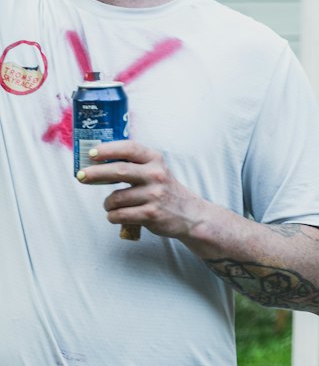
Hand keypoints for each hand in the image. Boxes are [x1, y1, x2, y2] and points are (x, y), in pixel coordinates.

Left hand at [77, 140, 207, 240]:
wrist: (190, 214)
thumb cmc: (165, 190)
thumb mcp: (155, 170)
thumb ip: (133, 164)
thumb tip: (98, 161)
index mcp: (155, 160)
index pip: (129, 148)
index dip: (108, 149)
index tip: (91, 153)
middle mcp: (156, 175)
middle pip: (119, 170)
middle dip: (95, 173)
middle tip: (81, 176)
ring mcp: (154, 195)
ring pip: (115, 198)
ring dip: (108, 203)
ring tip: (112, 205)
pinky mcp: (151, 214)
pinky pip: (119, 215)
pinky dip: (113, 216)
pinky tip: (117, 215)